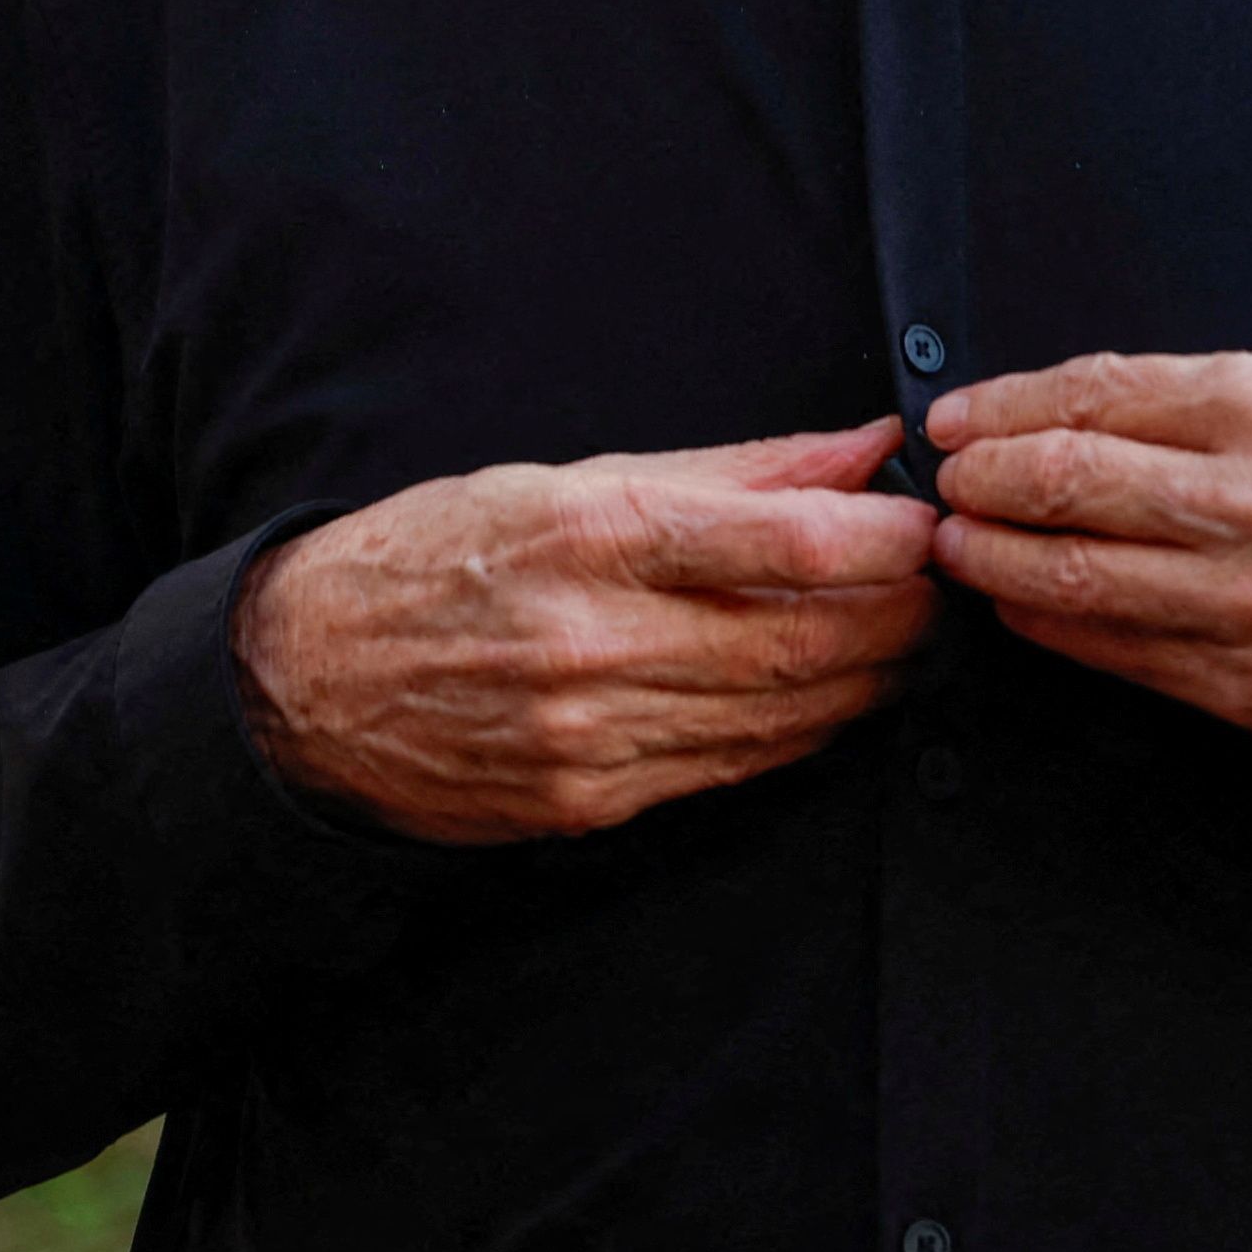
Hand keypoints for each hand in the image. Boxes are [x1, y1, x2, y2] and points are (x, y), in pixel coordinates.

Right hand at [235, 421, 939, 845]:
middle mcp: (591, 641)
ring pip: (782, 713)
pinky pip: (734, 767)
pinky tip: (827, 695)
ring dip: (867, 679)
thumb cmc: (436, 556)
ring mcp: (591, 733)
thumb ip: (732, 469)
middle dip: (897, 616)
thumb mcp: (566, 478)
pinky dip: (800, 731)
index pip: (777, 542)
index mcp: (584, 537)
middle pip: (799, 639)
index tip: (928, 523)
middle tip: (943, 585)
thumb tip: (860, 450)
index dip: (880, 539)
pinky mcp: (591, 800)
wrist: (307, 682)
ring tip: (903, 638)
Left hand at [928, 353, 1251, 786]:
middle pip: (1063, 483)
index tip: (958, 417)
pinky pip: (1122, 656)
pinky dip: (1055, 627)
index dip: (1005, 407)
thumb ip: (1209, 412)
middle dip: (980, 483)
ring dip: (995, 561)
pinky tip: (1026, 608)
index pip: (1094, 396)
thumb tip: (1074, 415)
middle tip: (945, 485)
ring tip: (961, 546)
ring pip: (1075, 578)